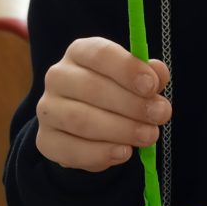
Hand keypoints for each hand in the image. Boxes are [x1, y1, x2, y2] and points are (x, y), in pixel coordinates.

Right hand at [36, 37, 171, 172]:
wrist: (90, 121)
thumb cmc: (117, 90)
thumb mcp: (136, 77)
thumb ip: (150, 74)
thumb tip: (158, 75)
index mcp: (80, 51)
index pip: (100, 54)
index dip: (128, 69)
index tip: (152, 86)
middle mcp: (58, 76)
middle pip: (92, 88)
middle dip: (132, 104)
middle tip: (161, 115)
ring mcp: (48, 109)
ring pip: (81, 120)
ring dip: (121, 130)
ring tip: (149, 135)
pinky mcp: (45, 140)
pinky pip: (71, 150)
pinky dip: (101, 154)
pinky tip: (124, 153)